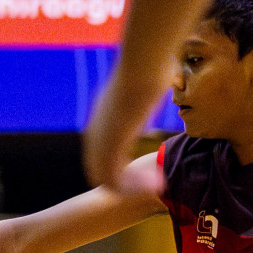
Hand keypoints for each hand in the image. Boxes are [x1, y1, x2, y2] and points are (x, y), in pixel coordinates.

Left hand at [83, 72, 166, 196]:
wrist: (142, 65)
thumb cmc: (149, 70)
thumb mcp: (143, 87)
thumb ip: (143, 96)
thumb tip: (156, 89)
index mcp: (99, 123)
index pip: (102, 156)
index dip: (123, 168)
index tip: (149, 168)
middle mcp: (94, 134)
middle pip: (100, 172)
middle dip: (127, 182)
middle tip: (155, 182)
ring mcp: (99, 141)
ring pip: (107, 180)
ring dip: (133, 187)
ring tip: (158, 186)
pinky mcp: (110, 146)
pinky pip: (115, 180)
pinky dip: (134, 187)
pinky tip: (157, 183)